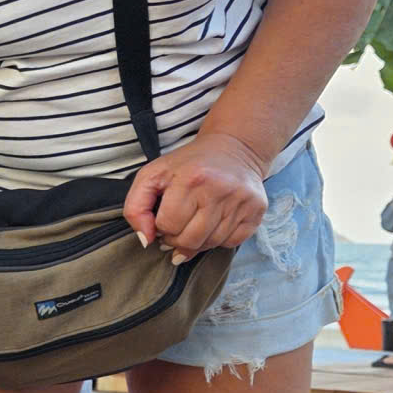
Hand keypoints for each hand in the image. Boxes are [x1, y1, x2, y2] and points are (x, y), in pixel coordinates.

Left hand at [124, 133, 267, 259]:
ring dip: (196, 241)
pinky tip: (213, 224)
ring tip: (194, 224)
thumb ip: (135, 208)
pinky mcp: (257, 210)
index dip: (161, 227)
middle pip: (189, 239)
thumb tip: (145, 241)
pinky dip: (218, 240)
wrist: (234, 149)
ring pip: (210, 244)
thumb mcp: (152, 175)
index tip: (165, 217)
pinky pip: (232, 243)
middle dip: (176, 239)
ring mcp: (242, 200)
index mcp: (191, 178)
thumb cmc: (188, 164)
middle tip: (177, 226)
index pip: (167, 225)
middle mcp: (220, 189)